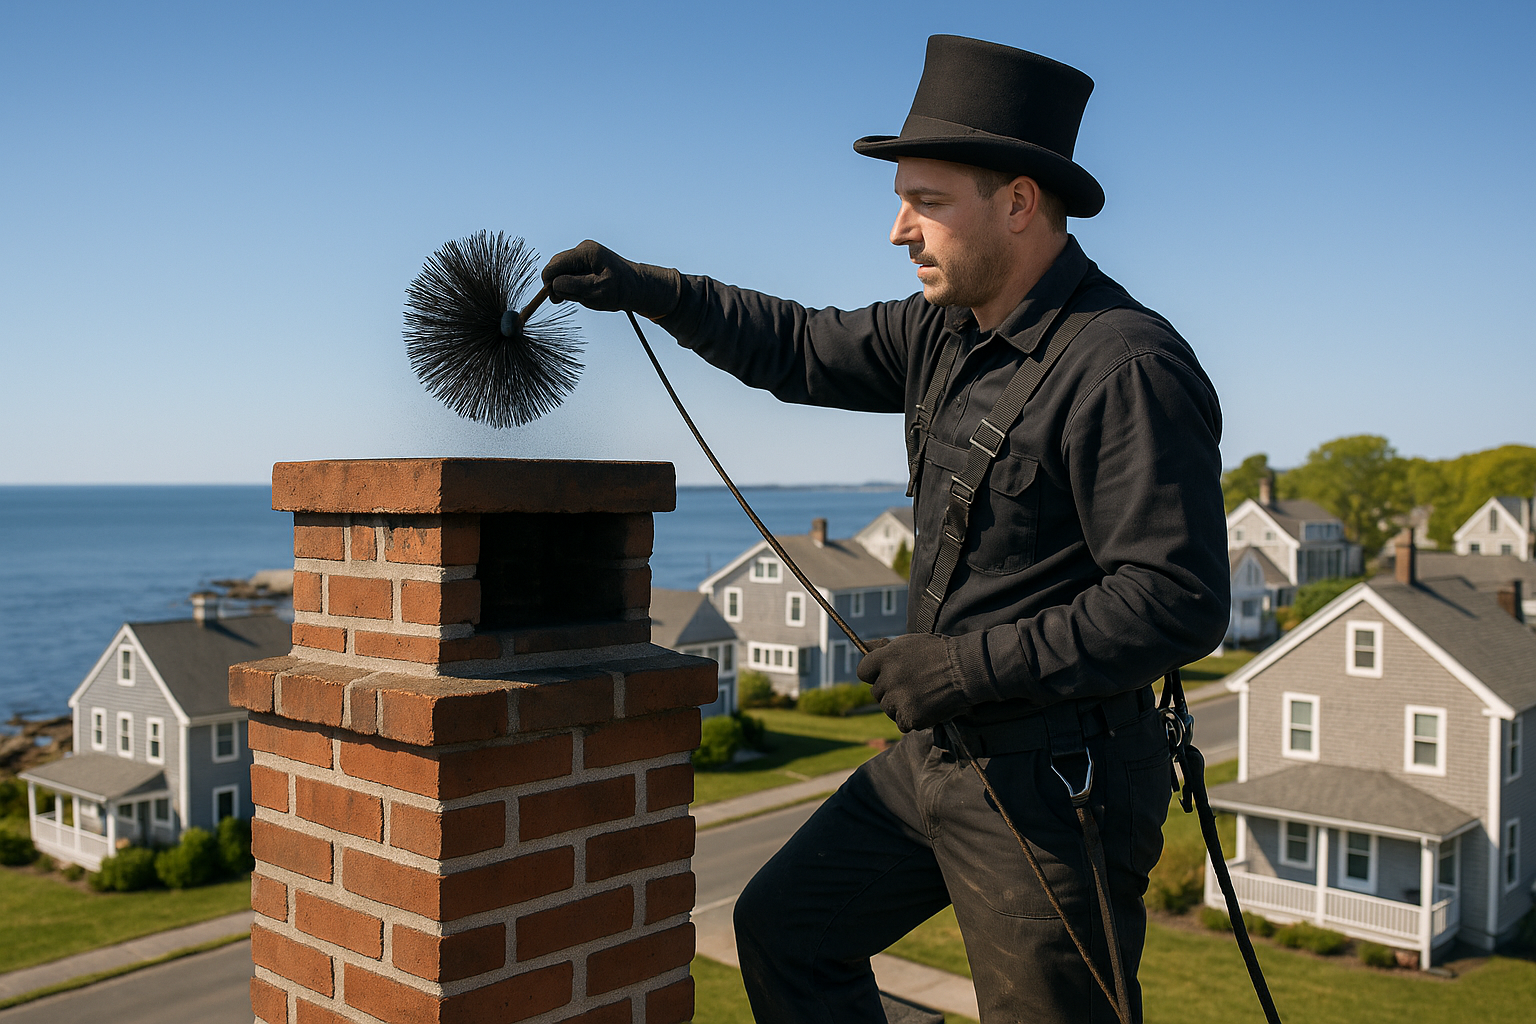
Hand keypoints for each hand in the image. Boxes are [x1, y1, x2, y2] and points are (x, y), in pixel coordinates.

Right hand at [541, 240, 681, 318]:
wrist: (638, 287)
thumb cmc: (622, 290)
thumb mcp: (597, 291)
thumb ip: (574, 286)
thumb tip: (553, 283)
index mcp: (585, 253)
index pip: (554, 266)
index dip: (550, 284)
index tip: (557, 300)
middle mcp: (582, 249)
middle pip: (556, 267)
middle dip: (557, 284)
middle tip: (566, 300)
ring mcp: (584, 254)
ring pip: (562, 271)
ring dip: (566, 285)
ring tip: (582, 295)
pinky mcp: (585, 262)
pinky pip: (570, 273)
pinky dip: (572, 284)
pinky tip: (584, 291)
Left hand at [856, 633, 969, 731]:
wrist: (967, 669)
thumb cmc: (940, 653)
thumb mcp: (909, 643)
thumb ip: (884, 648)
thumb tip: (864, 646)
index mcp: (885, 657)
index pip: (862, 671)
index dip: (874, 674)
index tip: (886, 675)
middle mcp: (888, 678)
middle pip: (876, 693)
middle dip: (890, 691)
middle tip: (912, 685)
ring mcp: (898, 699)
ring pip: (887, 709)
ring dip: (900, 706)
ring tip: (921, 695)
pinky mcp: (910, 716)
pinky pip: (901, 723)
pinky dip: (912, 719)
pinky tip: (926, 708)